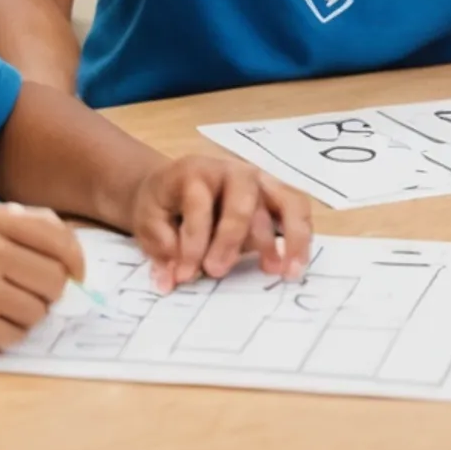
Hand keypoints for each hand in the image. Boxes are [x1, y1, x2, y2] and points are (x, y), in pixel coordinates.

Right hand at [0, 198, 83, 355]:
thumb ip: (10, 221)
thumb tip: (63, 237)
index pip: (59, 240)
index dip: (75, 261)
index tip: (76, 275)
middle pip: (54, 279)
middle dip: (48, 291)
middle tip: (27, 295)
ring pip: (38, 311)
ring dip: (25, 315)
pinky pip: (14, 336)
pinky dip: (5, 335)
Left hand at [122, 154, 311, 288]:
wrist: (172, 185)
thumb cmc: (163, 204)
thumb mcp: (148, 222)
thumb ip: (161, 249)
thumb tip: (174, 278)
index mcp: (195, 172)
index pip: (199, 204)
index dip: (191, 243)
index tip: (183, 275)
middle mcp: (232, 171)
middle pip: (242, 201)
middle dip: (230, 240)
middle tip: (217, 272)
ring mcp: (260, 181)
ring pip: (285, 200)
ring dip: (288, 237)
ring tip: (284, 271)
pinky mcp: (275, 195)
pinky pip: (298, 209)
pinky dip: (302, 236)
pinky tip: (295, 265)